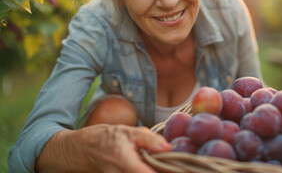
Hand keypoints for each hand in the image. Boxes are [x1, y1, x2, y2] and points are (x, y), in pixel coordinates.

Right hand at [36, 125, 170, 172]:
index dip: (168, 172)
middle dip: (164, 171)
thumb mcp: (127, 132)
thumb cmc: (105, 138)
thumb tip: (169, 147)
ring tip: (167, 166)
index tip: (181, 168)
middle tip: (178, 166)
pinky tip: (154, 167)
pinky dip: (146, 171)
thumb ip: (149, 140)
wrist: (81, 150)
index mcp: (126, 163)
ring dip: (156, 171)